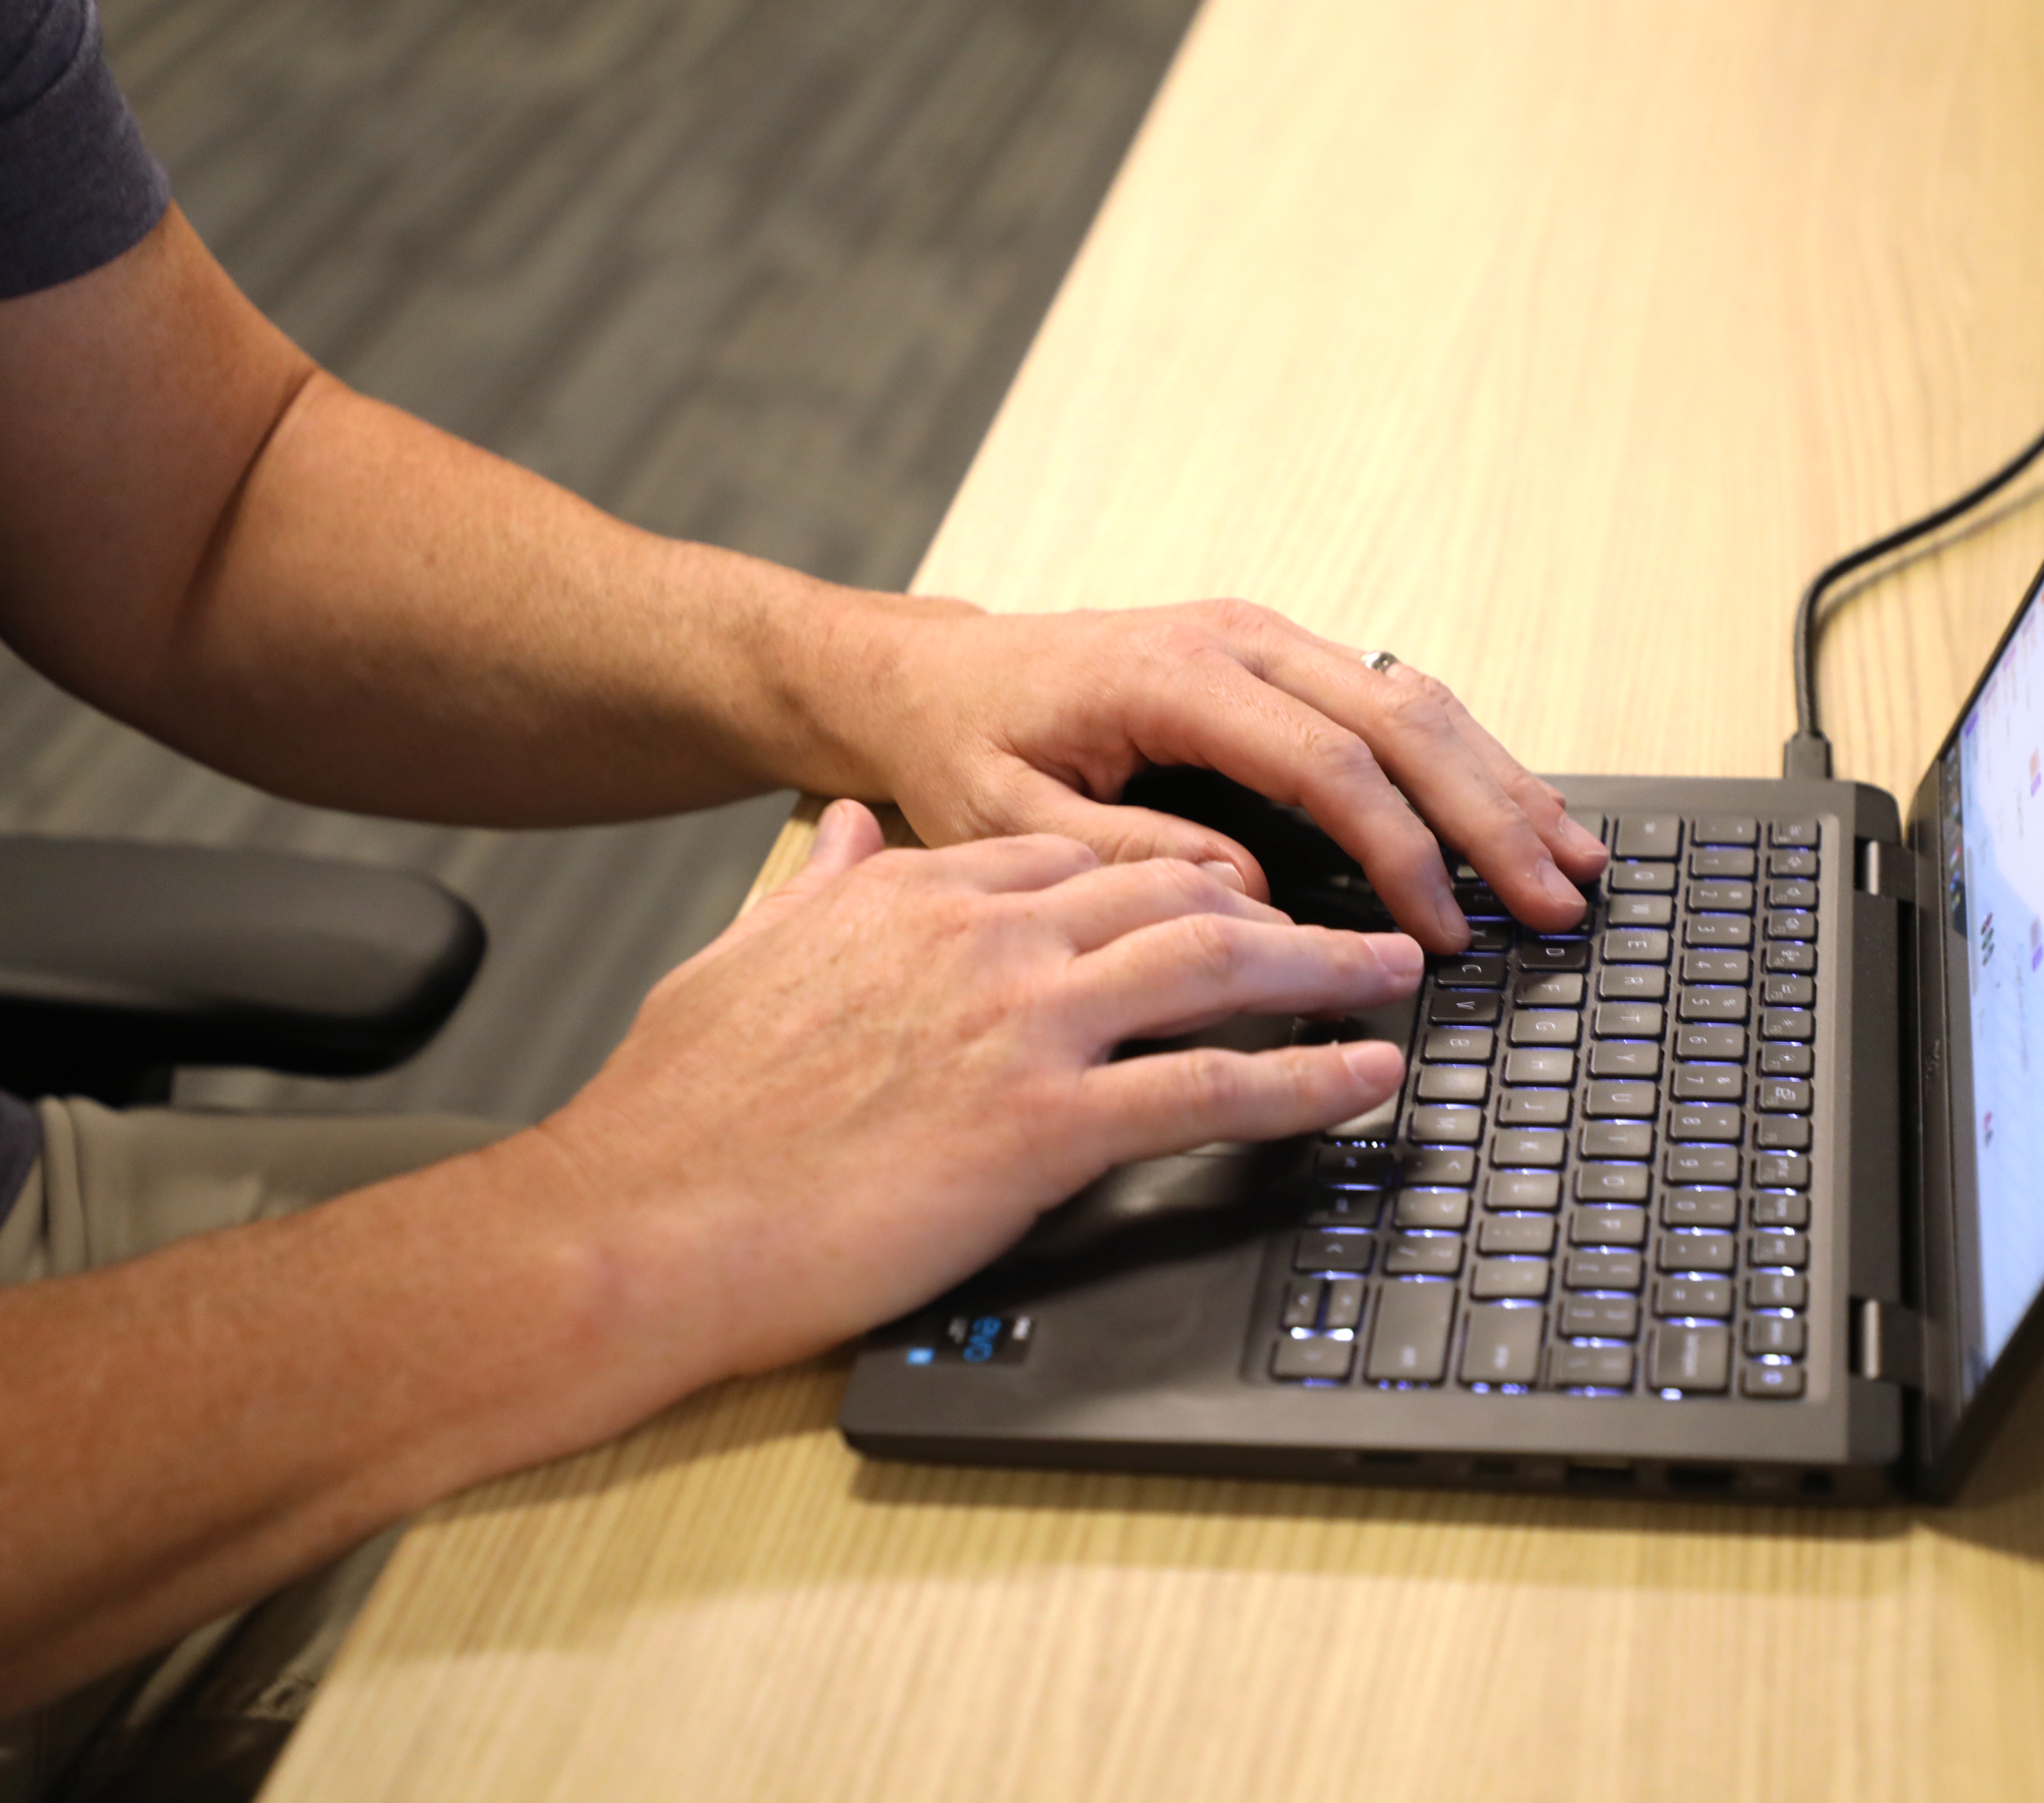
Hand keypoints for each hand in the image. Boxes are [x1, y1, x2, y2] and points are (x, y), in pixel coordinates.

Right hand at [533, 800, 1421, 1384]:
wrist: (640, 1216)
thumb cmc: (680, 1108)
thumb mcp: (741, 953)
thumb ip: (811, 885)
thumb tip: (837, 831)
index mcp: (915, 894)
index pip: (1082, 854)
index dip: (1176, 865)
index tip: (1234, 883)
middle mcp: (984, 938)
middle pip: (1173, 888)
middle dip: (1278, 898)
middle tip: (1353, 910)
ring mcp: (1019, 1026)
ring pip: (1213, 967)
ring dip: (1325, 968)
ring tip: (1399, 970)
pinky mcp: (1040, 1125)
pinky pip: (1208, 1089)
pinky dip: (1305, 1083)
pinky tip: (1365, 1081)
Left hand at [835, 597, 1607, 947]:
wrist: (932, 674)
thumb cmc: (964, 744)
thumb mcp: (1005, 819)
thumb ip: (1122, 854)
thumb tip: (1246, 893)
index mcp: (1176, 673)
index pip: (1326, 764)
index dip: (1400, 851)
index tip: (1443, 931)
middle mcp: (1238, 639)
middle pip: (1402, 722)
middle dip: (1490, 816)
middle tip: (1557, 899)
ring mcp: (1268, 641)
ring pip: (1418, 703)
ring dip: (1501, 782)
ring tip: (1573, 857)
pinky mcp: (1280, 661)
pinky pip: (1396, 704)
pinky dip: (1467, 762)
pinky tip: (1515, 810)